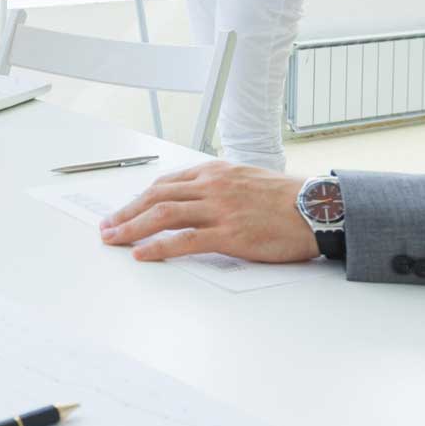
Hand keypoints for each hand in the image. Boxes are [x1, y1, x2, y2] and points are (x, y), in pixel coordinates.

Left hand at [97, 160, 315, 263]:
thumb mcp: (247, 179)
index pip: (166, 183)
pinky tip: (141, 254)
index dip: (139, 198)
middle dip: (126, 212)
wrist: (318, 208)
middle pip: (156, 196)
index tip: (124, 211)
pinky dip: (157, 246)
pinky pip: (184, 239)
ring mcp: (219, 209)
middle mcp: (212, 185)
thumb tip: (195, 199)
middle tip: (107, 227)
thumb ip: (219, 186)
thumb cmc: (286, 199)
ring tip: (113, 239)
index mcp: (215, 171)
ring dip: (132, 227)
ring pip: (163, 214)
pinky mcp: (229, 233)